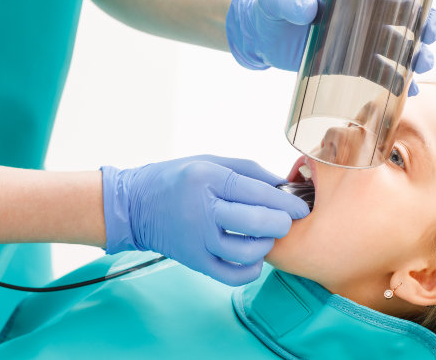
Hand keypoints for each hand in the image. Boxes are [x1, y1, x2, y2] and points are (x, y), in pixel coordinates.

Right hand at [101, 155, 308, 285]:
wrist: (133, 206)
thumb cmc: (176, 178)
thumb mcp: (210, 161)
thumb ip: (249, 171)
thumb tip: (282, 185)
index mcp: (208, 179)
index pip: (258, 192)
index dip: (286, 202)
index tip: (301, 208)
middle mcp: (202, 209)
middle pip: (256, 222)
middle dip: (281, 223)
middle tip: (285, 222)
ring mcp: (197, 239)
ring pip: (247, 251)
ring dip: (266, 245)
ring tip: (266, 237)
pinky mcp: (193, 261)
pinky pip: (231, 275)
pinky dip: (250, 270)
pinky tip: (253, 257)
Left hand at [226, 0, 435, 96]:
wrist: (265, 39)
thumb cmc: (272, 10)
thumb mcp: (276, 1)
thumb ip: (290, 2)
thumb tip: (309, 8)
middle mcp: (365, 10)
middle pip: (407, 13)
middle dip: (425, 22)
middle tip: (429, 33)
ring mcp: (364, 38)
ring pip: (402, 45)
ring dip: (418, 54)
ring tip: (422, 65)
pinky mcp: (357, 64)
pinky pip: (384, 72)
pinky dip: (399, 82)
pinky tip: (409, 91)